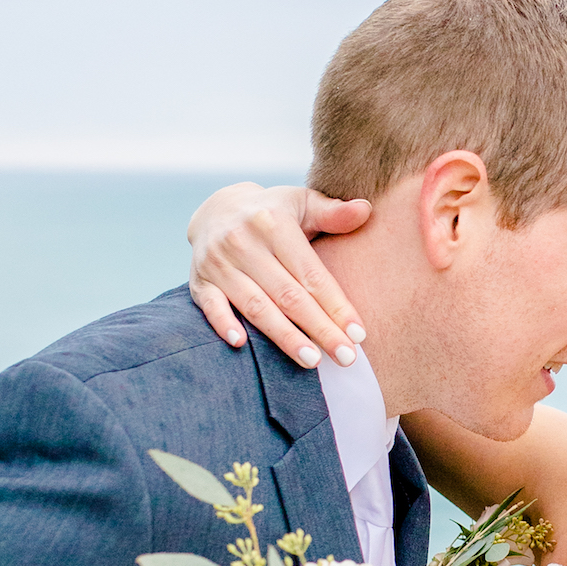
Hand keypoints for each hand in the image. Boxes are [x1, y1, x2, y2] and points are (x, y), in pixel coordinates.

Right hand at [187, 183, 372, 367]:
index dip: (336, 305)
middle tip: (346, 358)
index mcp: (274, 223)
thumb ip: (332, 212)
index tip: (358, 334)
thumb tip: (366, 210)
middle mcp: (243, 241)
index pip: (310, 273)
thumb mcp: (301, 203)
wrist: (217, 209)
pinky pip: (211, 306)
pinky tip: (242, 344)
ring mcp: (219, 262)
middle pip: (288, 295)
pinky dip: (223, 324)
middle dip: (320, 329)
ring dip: (285, 336)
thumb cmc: (273, 213)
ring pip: (256, 306)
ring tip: (313, 361)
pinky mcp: (200, 280)